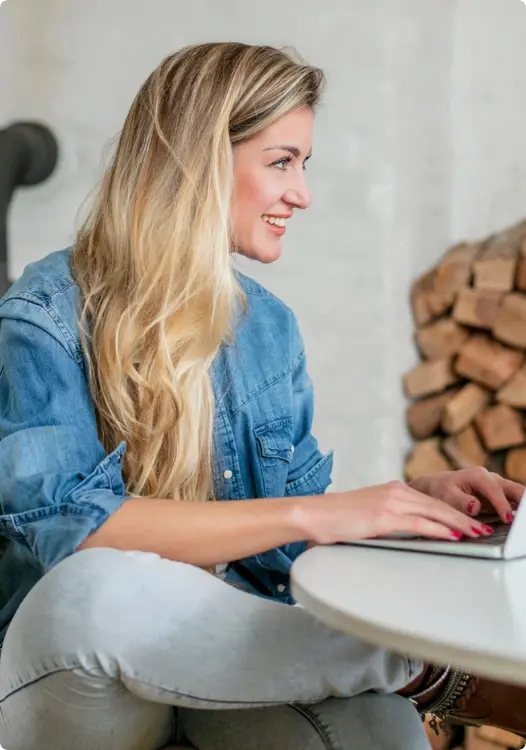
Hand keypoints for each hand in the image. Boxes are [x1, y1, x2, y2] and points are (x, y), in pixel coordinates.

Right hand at [299, 481, 493, 544]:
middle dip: (462, 516)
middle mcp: (394, 491)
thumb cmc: (334, 518)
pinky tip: (452, 535)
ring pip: (434, 511)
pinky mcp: (384, 516)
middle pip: (437, 503)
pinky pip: (420, 523)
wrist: (313, 514)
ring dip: (458, 523)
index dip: (451, 510)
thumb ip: (388, 519)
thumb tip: (403, 533)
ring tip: (475, 532)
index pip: (429, 500)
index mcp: (391, 490)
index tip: (466, 520)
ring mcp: (390, 502)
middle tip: (480, 527)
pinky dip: (439, 529)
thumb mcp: (367, 515)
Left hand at [409, 467, 523, 523]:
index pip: (495, 490)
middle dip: (522, 502)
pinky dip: (518, 509)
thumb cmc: (439, 490)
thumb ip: (460, 502)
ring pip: (516, 494)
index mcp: (478, 475)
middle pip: (514, 488)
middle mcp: (490, 477)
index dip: (502, 505)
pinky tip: (519, 522)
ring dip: (521, 506)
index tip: (507, 519)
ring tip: (521, 523)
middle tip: (522, 521)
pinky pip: (513, 501)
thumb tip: (475, 506)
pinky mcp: (498, 494)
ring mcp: (496, 485)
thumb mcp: (445, 496)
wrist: (435, 487)